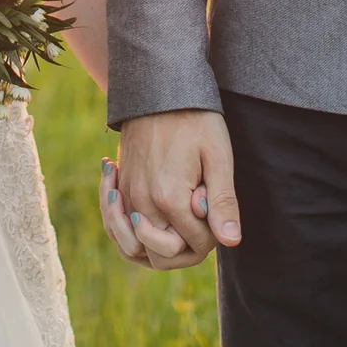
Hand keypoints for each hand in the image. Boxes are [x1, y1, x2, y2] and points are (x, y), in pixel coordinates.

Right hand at [104, 109, 238, 267]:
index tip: (217, 211)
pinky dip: (128, 233)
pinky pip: (115, 228)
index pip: (195, 245)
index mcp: (170, 199)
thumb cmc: (195, 119)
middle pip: (161, 256)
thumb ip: (223, 202)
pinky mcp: (119, 188)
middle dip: (185, 250)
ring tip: (175, 227)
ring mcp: (126, 197)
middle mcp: (142, 203)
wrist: (157, 89)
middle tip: (200, 222)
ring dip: (155, 247)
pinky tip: (146, 218)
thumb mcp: (218, 156)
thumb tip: (231, 241)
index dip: (213, 237)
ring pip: (133, 249)